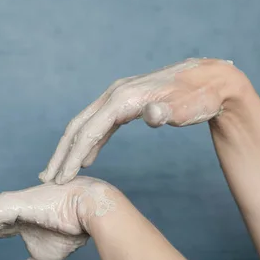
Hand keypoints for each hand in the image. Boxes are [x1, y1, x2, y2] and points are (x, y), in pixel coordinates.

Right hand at [39, 57, 237, 183]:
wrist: (212, 79)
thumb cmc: (200, 96)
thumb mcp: (187, 106)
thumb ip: (166, 111)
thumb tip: (151, 114)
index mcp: (123, 98)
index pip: (89, 131)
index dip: (72, 156)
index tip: (60, 180)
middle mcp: (114, 96)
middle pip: (77, 127)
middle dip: (61, 154)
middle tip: (47, 179)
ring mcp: (117, 98)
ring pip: (84, 125)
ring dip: (69, 149)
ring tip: (57, 173)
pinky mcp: (124, 104)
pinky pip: (98, 125)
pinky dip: (87, 143)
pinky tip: (86, 159)